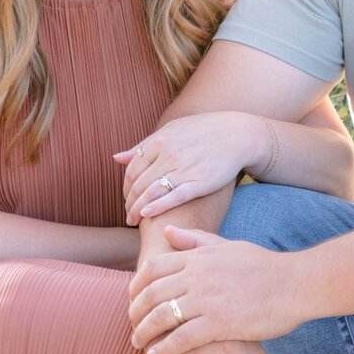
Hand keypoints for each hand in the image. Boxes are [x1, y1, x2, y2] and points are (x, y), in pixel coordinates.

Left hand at [116, 113, 267, 222]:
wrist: (237, 135)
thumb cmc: (202, 133)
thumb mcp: (171, 132)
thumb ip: (144, 146)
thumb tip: (116, 158)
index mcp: (159, 141)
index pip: (132, 170)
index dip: (126, 187)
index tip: (127, 199)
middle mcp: (168, 154)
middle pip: (138, 183)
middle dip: (129, 202)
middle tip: (127, 215)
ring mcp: (184, 168)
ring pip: (151, 193)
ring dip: (137, 210)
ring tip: (133, 221)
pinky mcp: (199, 182)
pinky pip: (173, 197)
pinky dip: (156, 207)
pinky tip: (147, 215)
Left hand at [129, 226, 299, 353]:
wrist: (295, 284)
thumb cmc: (264, 266)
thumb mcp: (227, 246)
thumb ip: (196, 240)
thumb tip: (168, 231)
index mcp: (198, 256)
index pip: (153, 268)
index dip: (136, 285)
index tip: (132, 298)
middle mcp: (198, 275)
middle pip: (151, 293)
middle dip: (135, 311)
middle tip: (131, 324)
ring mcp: (208, 299)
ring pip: (161, 316)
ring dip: (144, 332)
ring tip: (137, 343)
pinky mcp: (220, 323)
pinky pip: (181, 338)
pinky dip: (164, 349)